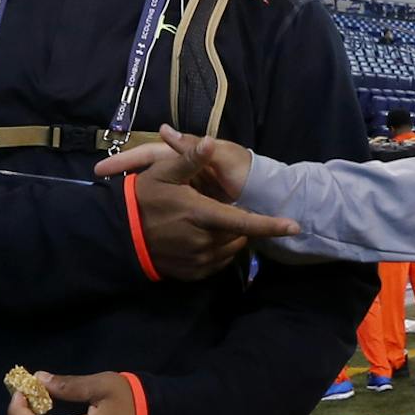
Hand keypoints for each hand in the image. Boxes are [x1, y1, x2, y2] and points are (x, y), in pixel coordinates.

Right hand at [95, 128, 292, 279]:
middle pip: (238, 236)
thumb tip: (209, 141)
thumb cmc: (143, 199)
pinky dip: (216, 253)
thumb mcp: (163, 173)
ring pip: (228, 250)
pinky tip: (201, 240)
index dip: (271, 225)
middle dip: (239, 225)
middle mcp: (203, 242)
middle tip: (220, 210)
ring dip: (228, 238)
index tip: (294, 226)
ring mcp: (197, 260)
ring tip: (210, 224)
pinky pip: (215, 264)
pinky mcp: (191, 273)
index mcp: (202, 215)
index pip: (245, 223)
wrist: (120, 234)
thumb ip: (190, 159)